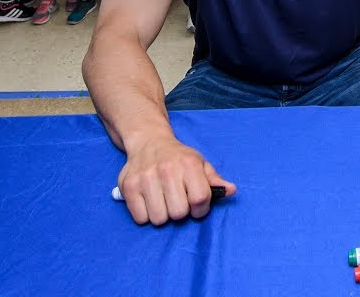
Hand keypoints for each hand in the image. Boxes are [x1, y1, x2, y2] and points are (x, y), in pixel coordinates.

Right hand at [117, 138, 235, 224]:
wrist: (148, 141)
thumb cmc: (178, 158)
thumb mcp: (200, 163)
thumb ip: (214, 179)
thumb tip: (231, 190)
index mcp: (188, 164)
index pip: (200, 198)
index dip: (201, 208)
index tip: (197, 206)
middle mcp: (166, 169)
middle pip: (179, 213)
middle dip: (180, 212)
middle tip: (177, 201)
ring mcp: (145, 178)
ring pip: (159, 218)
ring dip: (163, 215)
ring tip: (163, 201)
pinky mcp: (128, 186)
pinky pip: (140, 218)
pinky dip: (145, 215)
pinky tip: (149, 201)